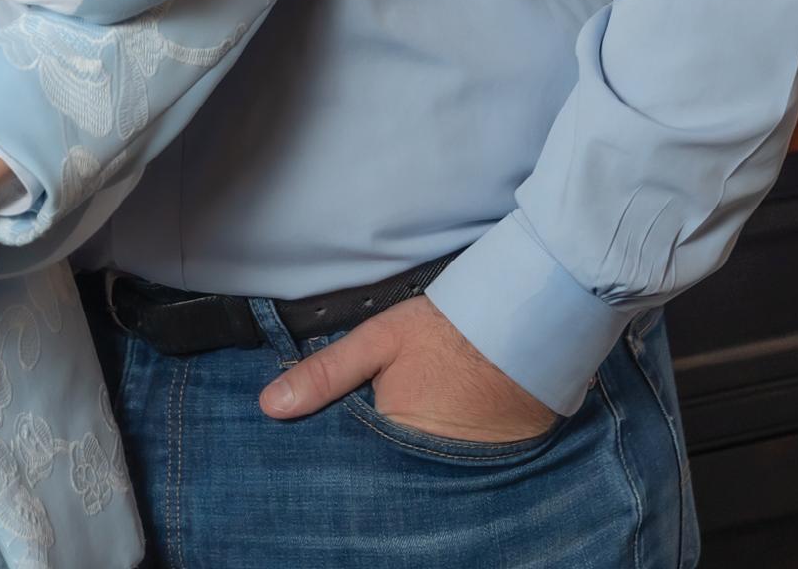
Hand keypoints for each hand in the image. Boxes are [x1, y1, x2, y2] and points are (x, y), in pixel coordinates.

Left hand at [258, 295, 559, 442]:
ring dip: (405, 456)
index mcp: (394, 439)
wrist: (527, 325)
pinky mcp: (493, 465)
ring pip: (417, 471)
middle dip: (370, 455)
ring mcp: (464, 469)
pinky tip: (439, 427)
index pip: (350, 460)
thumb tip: (270, 406)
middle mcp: (429, 467)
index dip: (337, 446)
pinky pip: (455, 470)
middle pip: (384, 470)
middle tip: (372, 421)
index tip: (323, 436)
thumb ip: (324, 373)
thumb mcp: (377, 340)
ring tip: (409, 420)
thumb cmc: (448, 329)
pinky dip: (443, 457)